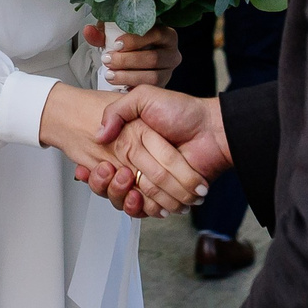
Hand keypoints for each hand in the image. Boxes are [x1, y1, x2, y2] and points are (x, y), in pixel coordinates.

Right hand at [40, 84, 203, 216]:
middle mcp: (137, 164)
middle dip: (108, 183)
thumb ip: (117, 110)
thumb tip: (99, 135)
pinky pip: (148, 210)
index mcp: (129, 143)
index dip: (94, 171)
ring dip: (123, 196)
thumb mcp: (144, 97)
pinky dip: (144, 207)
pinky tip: (140, 197)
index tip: (93, 167)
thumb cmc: (183, 111)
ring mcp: (152, 182)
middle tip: (115, 172)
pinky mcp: (167, 196)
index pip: (102, 164)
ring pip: (126, 200)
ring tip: (128, 184)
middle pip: (111, 185)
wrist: (213, 130)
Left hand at [85, 20, 181, 88]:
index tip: (115, 44)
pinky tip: (118, 86)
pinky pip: (148, 91)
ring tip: (110, 74)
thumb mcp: (114, 33)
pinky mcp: (162, 86)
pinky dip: (131, 88)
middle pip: (153, 58)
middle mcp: (172, 53)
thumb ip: (101, 32)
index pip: (156, 34)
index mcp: (166, 34)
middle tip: (108, 60)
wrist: (131, 57)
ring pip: (152, 77)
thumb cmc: (126, 42)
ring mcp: (168, 71)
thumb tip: (89, 31)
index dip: (135, 40)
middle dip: (127, 61)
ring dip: (127, 77)